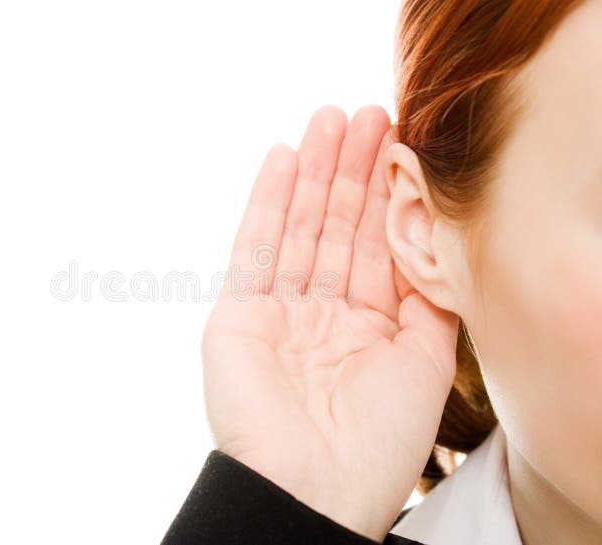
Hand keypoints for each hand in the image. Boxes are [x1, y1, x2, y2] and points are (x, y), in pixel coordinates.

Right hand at [201, 105, 458, 541]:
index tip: (401, 144)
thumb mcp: (424, 362)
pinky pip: (254, 249)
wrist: (315, 487)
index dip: (388, 196)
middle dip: (352, 172)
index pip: (376, 247)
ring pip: (299, 228)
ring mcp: (278, 313)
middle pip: (338, 228)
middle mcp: (322, 315)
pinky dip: (268, 204)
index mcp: (367, 329)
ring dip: (315, 174)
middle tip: (366, 113)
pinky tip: (284, 160)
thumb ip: (429, 298)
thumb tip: (436, 239)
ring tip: (329, 119)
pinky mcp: (238, 316)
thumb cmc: (378, 440)